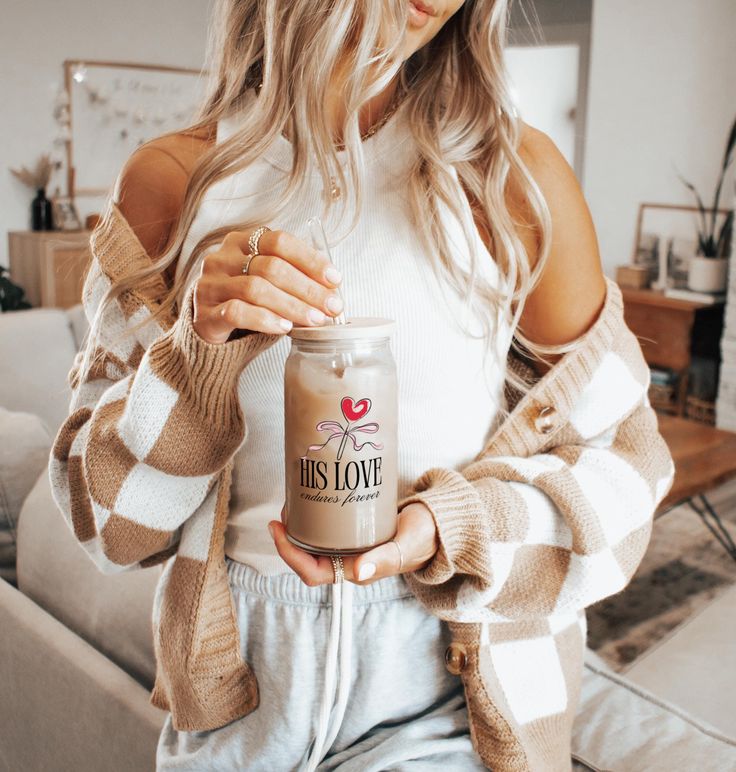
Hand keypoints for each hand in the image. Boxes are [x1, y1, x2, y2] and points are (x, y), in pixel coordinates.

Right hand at [191, 228, 343, 343]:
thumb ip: (294, 278)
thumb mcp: (269, 281)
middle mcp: (222, 258)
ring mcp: (210, 285)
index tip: (335, 279)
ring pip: (256, 289)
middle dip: (307, 288)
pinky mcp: (205, 314)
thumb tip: (332, 290)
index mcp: (241, 242)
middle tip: (332, 306)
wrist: (209, 325)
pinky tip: (284, 327)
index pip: (279, 241)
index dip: (310, 259)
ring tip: (315, 319)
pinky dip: (265, 319)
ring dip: (292, 306)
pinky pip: (237, 312)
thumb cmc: (247, 300)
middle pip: (271, 267)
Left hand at [268, 503, 438, 585]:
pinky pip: (327, 527)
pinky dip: (315, 514)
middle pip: (306, 556)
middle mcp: (349, 560)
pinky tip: (313, 495)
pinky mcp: (355, 530)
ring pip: (315, 540)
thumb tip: (358, 573)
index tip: (277, 528)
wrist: (440, 525)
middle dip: (289, 536)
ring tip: (294, 499)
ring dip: (300, 524)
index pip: (313, 572)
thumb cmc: (426, 537)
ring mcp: (351, 545)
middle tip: (284, 508)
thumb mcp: (408, 545)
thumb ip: (387, 558)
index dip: (289, 554)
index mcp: (357, 570)